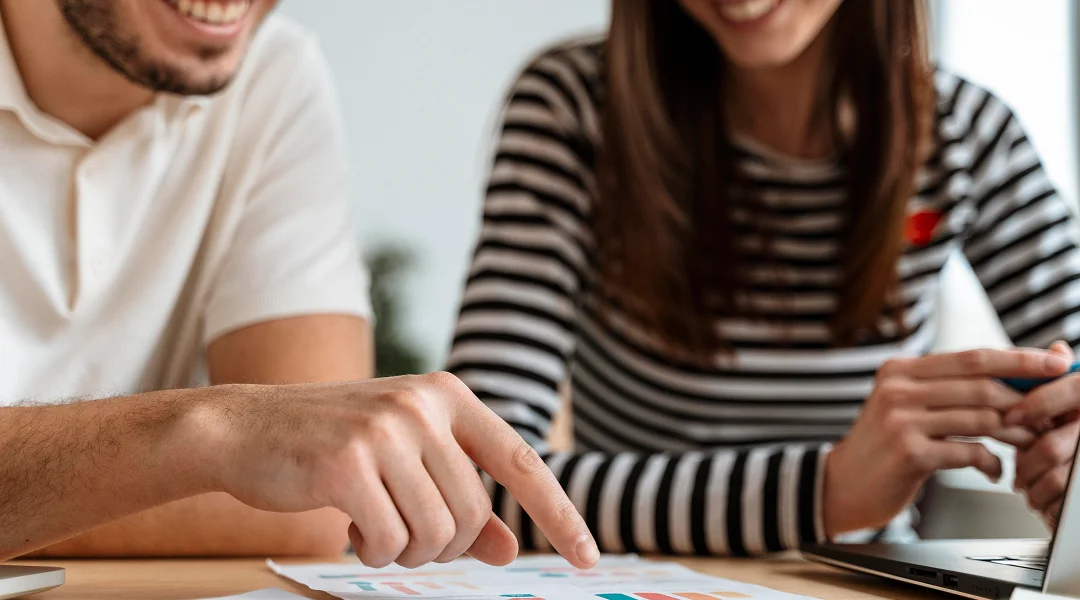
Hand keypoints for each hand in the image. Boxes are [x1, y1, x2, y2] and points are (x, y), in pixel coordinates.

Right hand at [190, 372, 598, 568]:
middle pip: (472, 514)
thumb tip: (510, 549)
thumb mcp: (408, 461)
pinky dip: (372, 551)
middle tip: (400, 534)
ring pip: (435, 533)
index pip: (521, 463)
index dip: (559, 514)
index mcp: (448, 396)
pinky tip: (347, 529)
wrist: (246, 429)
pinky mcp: (347, 462)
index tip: (590, 557)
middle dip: (441, 545)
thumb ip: (461, 500)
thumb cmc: (335, 447)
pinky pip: (389, 540)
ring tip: (372, 529)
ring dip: (404, 551)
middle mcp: (424, 405)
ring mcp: (386, 430)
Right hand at [824, 349, 1067, 536]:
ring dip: (1014, 434)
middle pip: (981, 385)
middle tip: (1046, 416)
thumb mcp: (906, 406)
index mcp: (899, 370)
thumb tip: (1015, 368)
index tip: (1056, 361)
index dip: (1019, 358)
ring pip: (981, 418)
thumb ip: (951, 388)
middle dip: (1024, 400)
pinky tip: (993, 469)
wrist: (842, 485)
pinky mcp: (909, 453)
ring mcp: (901, 420)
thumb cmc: (883, 446)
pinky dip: (991, 462)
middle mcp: (898, 389)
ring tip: (1024, 444)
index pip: (971, 356)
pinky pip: (970, 451)